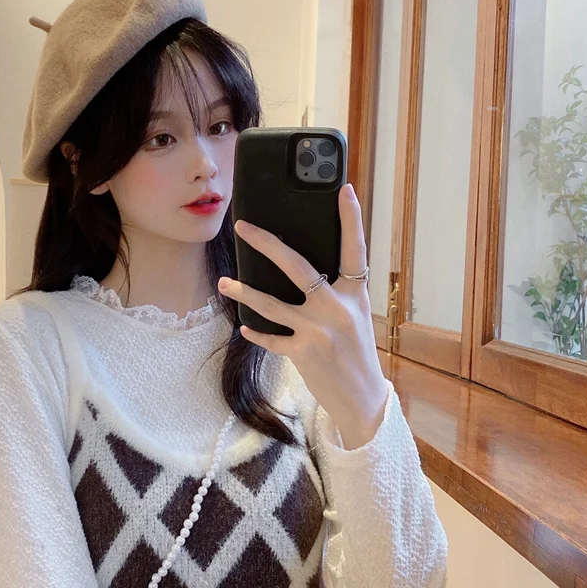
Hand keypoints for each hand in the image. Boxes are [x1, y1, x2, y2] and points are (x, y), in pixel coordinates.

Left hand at [217, 183, 388, 448]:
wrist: (361, 397)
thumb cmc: (356, 351)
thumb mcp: (355, 316)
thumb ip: (335, 292)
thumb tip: (302, 269)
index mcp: (354, 294)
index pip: (354, 250)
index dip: (351, 219)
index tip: (344, 190)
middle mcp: (336, 308)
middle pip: (297, 266)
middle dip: (267, 243)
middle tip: (242, 227)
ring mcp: (318, 330)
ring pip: (272, 303)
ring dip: (244, 291)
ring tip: (224, 282)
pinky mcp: (303, 352)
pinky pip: (271, 338)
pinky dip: (257, 332)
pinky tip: (244, 326)